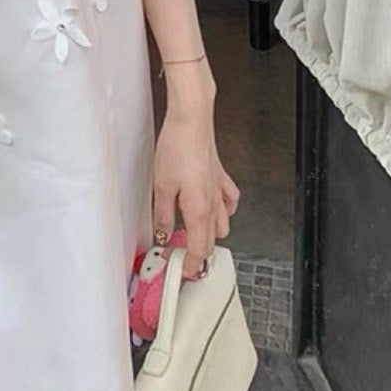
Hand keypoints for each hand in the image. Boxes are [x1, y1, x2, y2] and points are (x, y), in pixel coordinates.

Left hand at [152, 108, 239, 279]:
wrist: (191, 120)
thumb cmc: (177, 148)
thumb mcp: (161, 186)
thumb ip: (162, 215)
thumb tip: (162, 235)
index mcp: (198, 210)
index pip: (199, 249)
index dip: (191, 265)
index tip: (181, 271)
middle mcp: (214, 204)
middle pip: (211, 241)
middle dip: (199, 253)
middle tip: (180, 254)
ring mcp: (220, 190)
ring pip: (223, 225)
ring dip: (210, 234)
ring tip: (192, 233)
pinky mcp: (221, 177)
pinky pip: (230, 202)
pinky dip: (224, 211)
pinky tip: (212, 209)